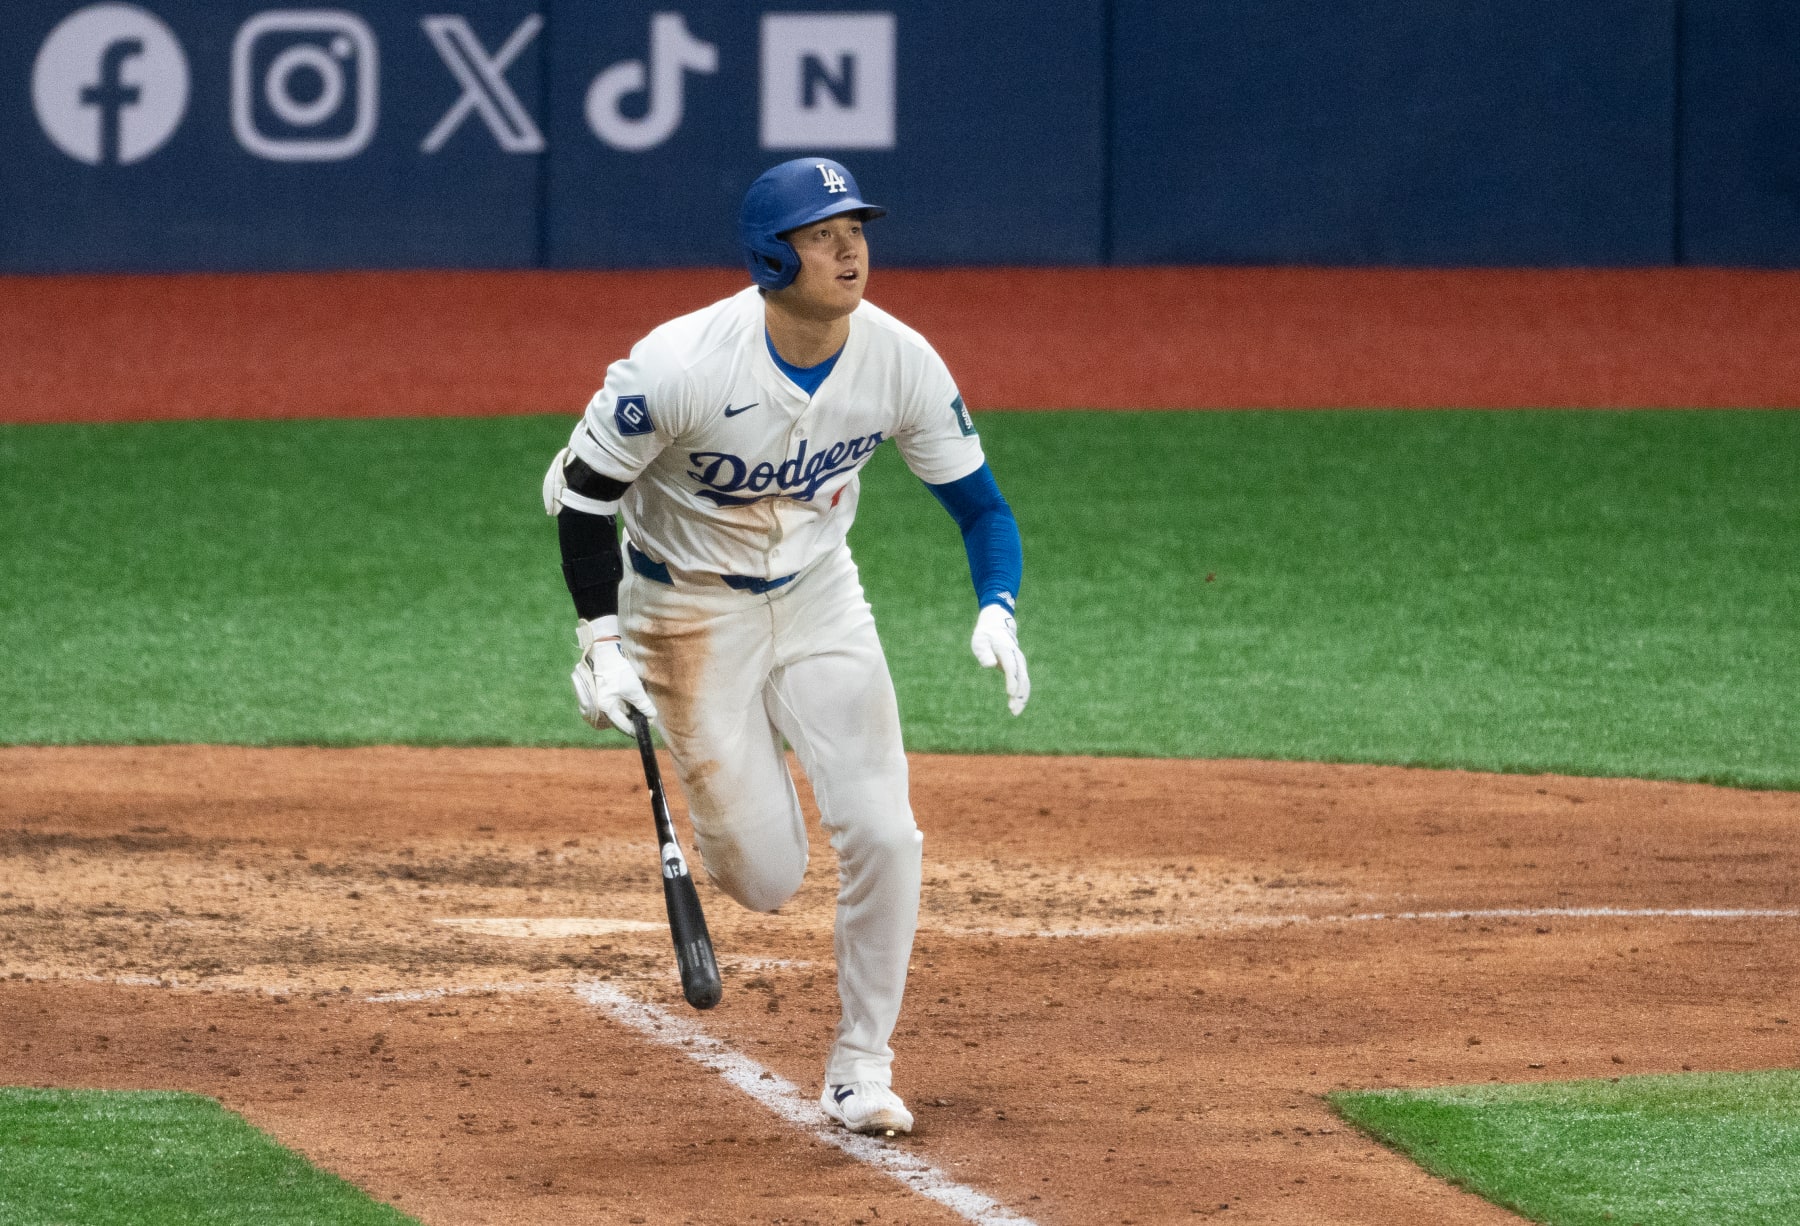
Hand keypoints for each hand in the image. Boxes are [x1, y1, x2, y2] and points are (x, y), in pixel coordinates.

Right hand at [571, 615, 655, 732]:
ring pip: (613, 713)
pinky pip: (608, 706)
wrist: (603, 653)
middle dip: (630, 719)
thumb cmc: (618, 671)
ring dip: (624, 712)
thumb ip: (643, 705)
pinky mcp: (594, 696)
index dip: (635, 728)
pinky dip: (617, 705)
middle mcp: (597, 708)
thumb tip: (652, 717)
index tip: (646, 728)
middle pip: (617, 721)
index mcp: (605, 708)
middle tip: (643, 715)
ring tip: (634, 704)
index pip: (622, 726)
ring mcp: (593, 702)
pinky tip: (624, 698)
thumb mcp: (634, 689)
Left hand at [970, 603, 1028, 715]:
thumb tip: (989, 665)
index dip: (1012, 680)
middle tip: (1013, 709)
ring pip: (1025, 682)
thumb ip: (984, 653)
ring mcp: (1020, 663)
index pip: (1011, 666)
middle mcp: (1017, 657)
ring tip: (1015, 712)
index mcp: (1006, 649)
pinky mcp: (1019, 669)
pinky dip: (1022, 695)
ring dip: (1022, 697)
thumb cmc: (985, 636)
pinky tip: (1017, 707)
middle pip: (1021, 677)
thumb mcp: (980, 641)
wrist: (997, 627)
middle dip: (1019, 693)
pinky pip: (1023, 683)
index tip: (1010, 694)